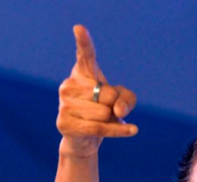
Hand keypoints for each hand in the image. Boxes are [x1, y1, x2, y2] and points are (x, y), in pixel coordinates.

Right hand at [56, 25, 137, 157]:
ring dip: (111, 120)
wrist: (84, 139)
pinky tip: (132, 130)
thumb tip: (117, 110)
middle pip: (106, 95)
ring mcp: (64, 104)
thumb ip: (128, 99)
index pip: (84, 55)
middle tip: (107, 111)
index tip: (79, 28)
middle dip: (114, 106)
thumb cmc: (103, 113)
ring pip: (103, 113)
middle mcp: (68, 85)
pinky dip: (118, 131)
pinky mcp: (64, 124)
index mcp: (81, 73)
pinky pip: (99, 127)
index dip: (83, 42)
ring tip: (102, 122)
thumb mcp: (123, 100)